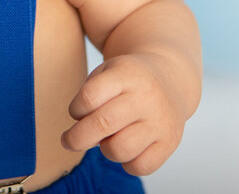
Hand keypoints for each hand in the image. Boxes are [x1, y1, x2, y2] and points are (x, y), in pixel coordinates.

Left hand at [61, 53, 186, 175]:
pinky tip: (126, 148)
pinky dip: (127, 163)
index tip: (76, 112)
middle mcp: (146, 97)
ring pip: (119, 150)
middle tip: (68, 140)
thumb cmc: (127, 80)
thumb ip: (89, 99)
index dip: (75, 109)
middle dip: (77, 138)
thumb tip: (81, 138)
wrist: (170, 79)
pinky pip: (140, 166)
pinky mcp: (170, 143)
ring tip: (108, 138)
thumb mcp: (107, 72)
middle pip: (102, 124)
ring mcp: (160, 122)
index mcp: (127, 74)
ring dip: (105, 149)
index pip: (90, 97)